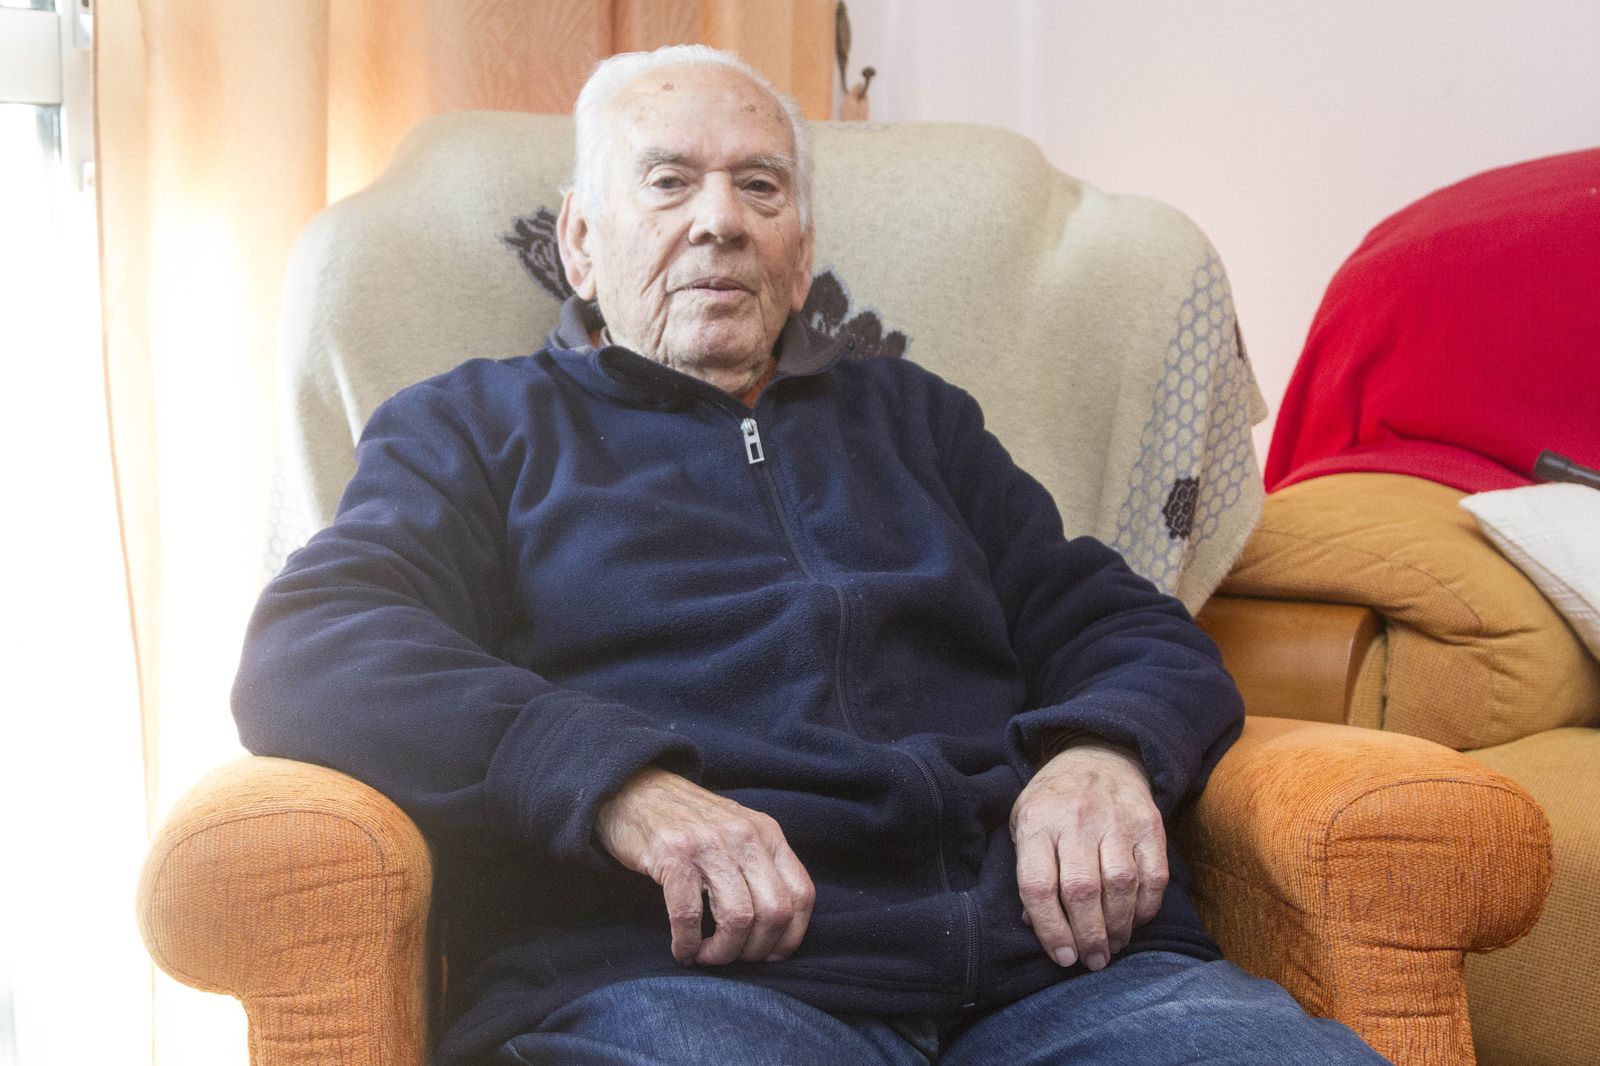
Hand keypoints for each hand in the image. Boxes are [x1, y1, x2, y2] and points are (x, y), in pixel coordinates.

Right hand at [595, 767, 814, 965]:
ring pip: (738, 918)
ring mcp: (709, 844)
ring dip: (722, 952)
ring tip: (705, 956)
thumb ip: (762, 867)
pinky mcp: (673, 855)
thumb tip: (779, 928)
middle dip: (755, 950)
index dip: (790, 937)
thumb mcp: (739, 832)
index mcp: (768, 833)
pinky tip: (683, 950)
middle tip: (732, 958)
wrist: (637, 790)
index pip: (801, 895)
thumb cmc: (690, 824)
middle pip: (775, 912)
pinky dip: (688, 944)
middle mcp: (745, 836)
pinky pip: (689, 915)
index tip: (769, 955)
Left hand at [1010, 740, 1167, 971]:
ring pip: (1120, 885)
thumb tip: (1034, 923)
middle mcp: (1076, 819)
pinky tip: (1135, 921)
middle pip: (1082, 890)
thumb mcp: (1024, 824)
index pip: (1038, 885)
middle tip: (1092, 960)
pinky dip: (1147, 907)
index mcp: (1037, 821)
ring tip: (1112, 946)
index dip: (1050, 928)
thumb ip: (1027, 870)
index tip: (1062, 956)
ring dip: (1118, 926)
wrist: (1098, 756)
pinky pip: (1153, 875)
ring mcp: (1116, 819)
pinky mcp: (1149, 824)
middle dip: (1088, 936)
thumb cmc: (1054, 802)